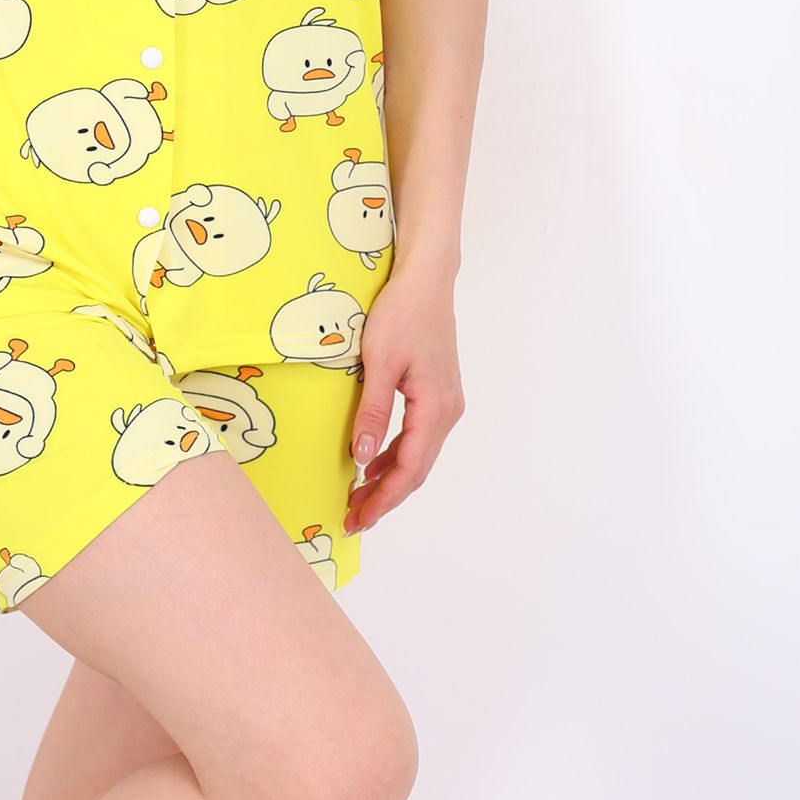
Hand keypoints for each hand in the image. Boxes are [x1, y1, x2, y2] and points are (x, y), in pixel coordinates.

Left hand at [343, 263, 463, 533]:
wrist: (426, 280)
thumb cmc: (402, 314)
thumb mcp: (379, 363)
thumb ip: (372, 413)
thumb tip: (362, 460)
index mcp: (436, 409)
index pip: (410, 469)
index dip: (384, 499)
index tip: (358, 519)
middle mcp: (447, 412)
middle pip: (417, 469)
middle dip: (385, 497)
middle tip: (352, 518)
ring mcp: (445, 403)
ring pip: (418, 455)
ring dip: (389, 478)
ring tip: (357, 497)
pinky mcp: (437, 393)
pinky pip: (417, 436)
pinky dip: (395, 455)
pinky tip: (373, 462)